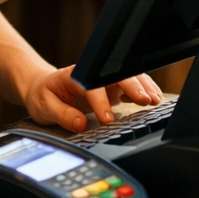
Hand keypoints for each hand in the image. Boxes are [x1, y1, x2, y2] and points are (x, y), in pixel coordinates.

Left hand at [22, 64, 162, 133]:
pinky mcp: (112, 86)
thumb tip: (80, 123)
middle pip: (116, 75)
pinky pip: (131, 84)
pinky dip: (144, 90)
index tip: (108, 119)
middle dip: (132, 86)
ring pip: (128, 77)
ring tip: (154, 100)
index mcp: (74, 75)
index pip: (92, 86)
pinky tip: (154, 98)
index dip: (101, 102)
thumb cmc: (44, 96)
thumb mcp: (44, 107)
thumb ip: (62, 115)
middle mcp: (93, 73)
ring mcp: (104, 78)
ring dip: (143, 86)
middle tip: (145, 101)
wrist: (43, 87)